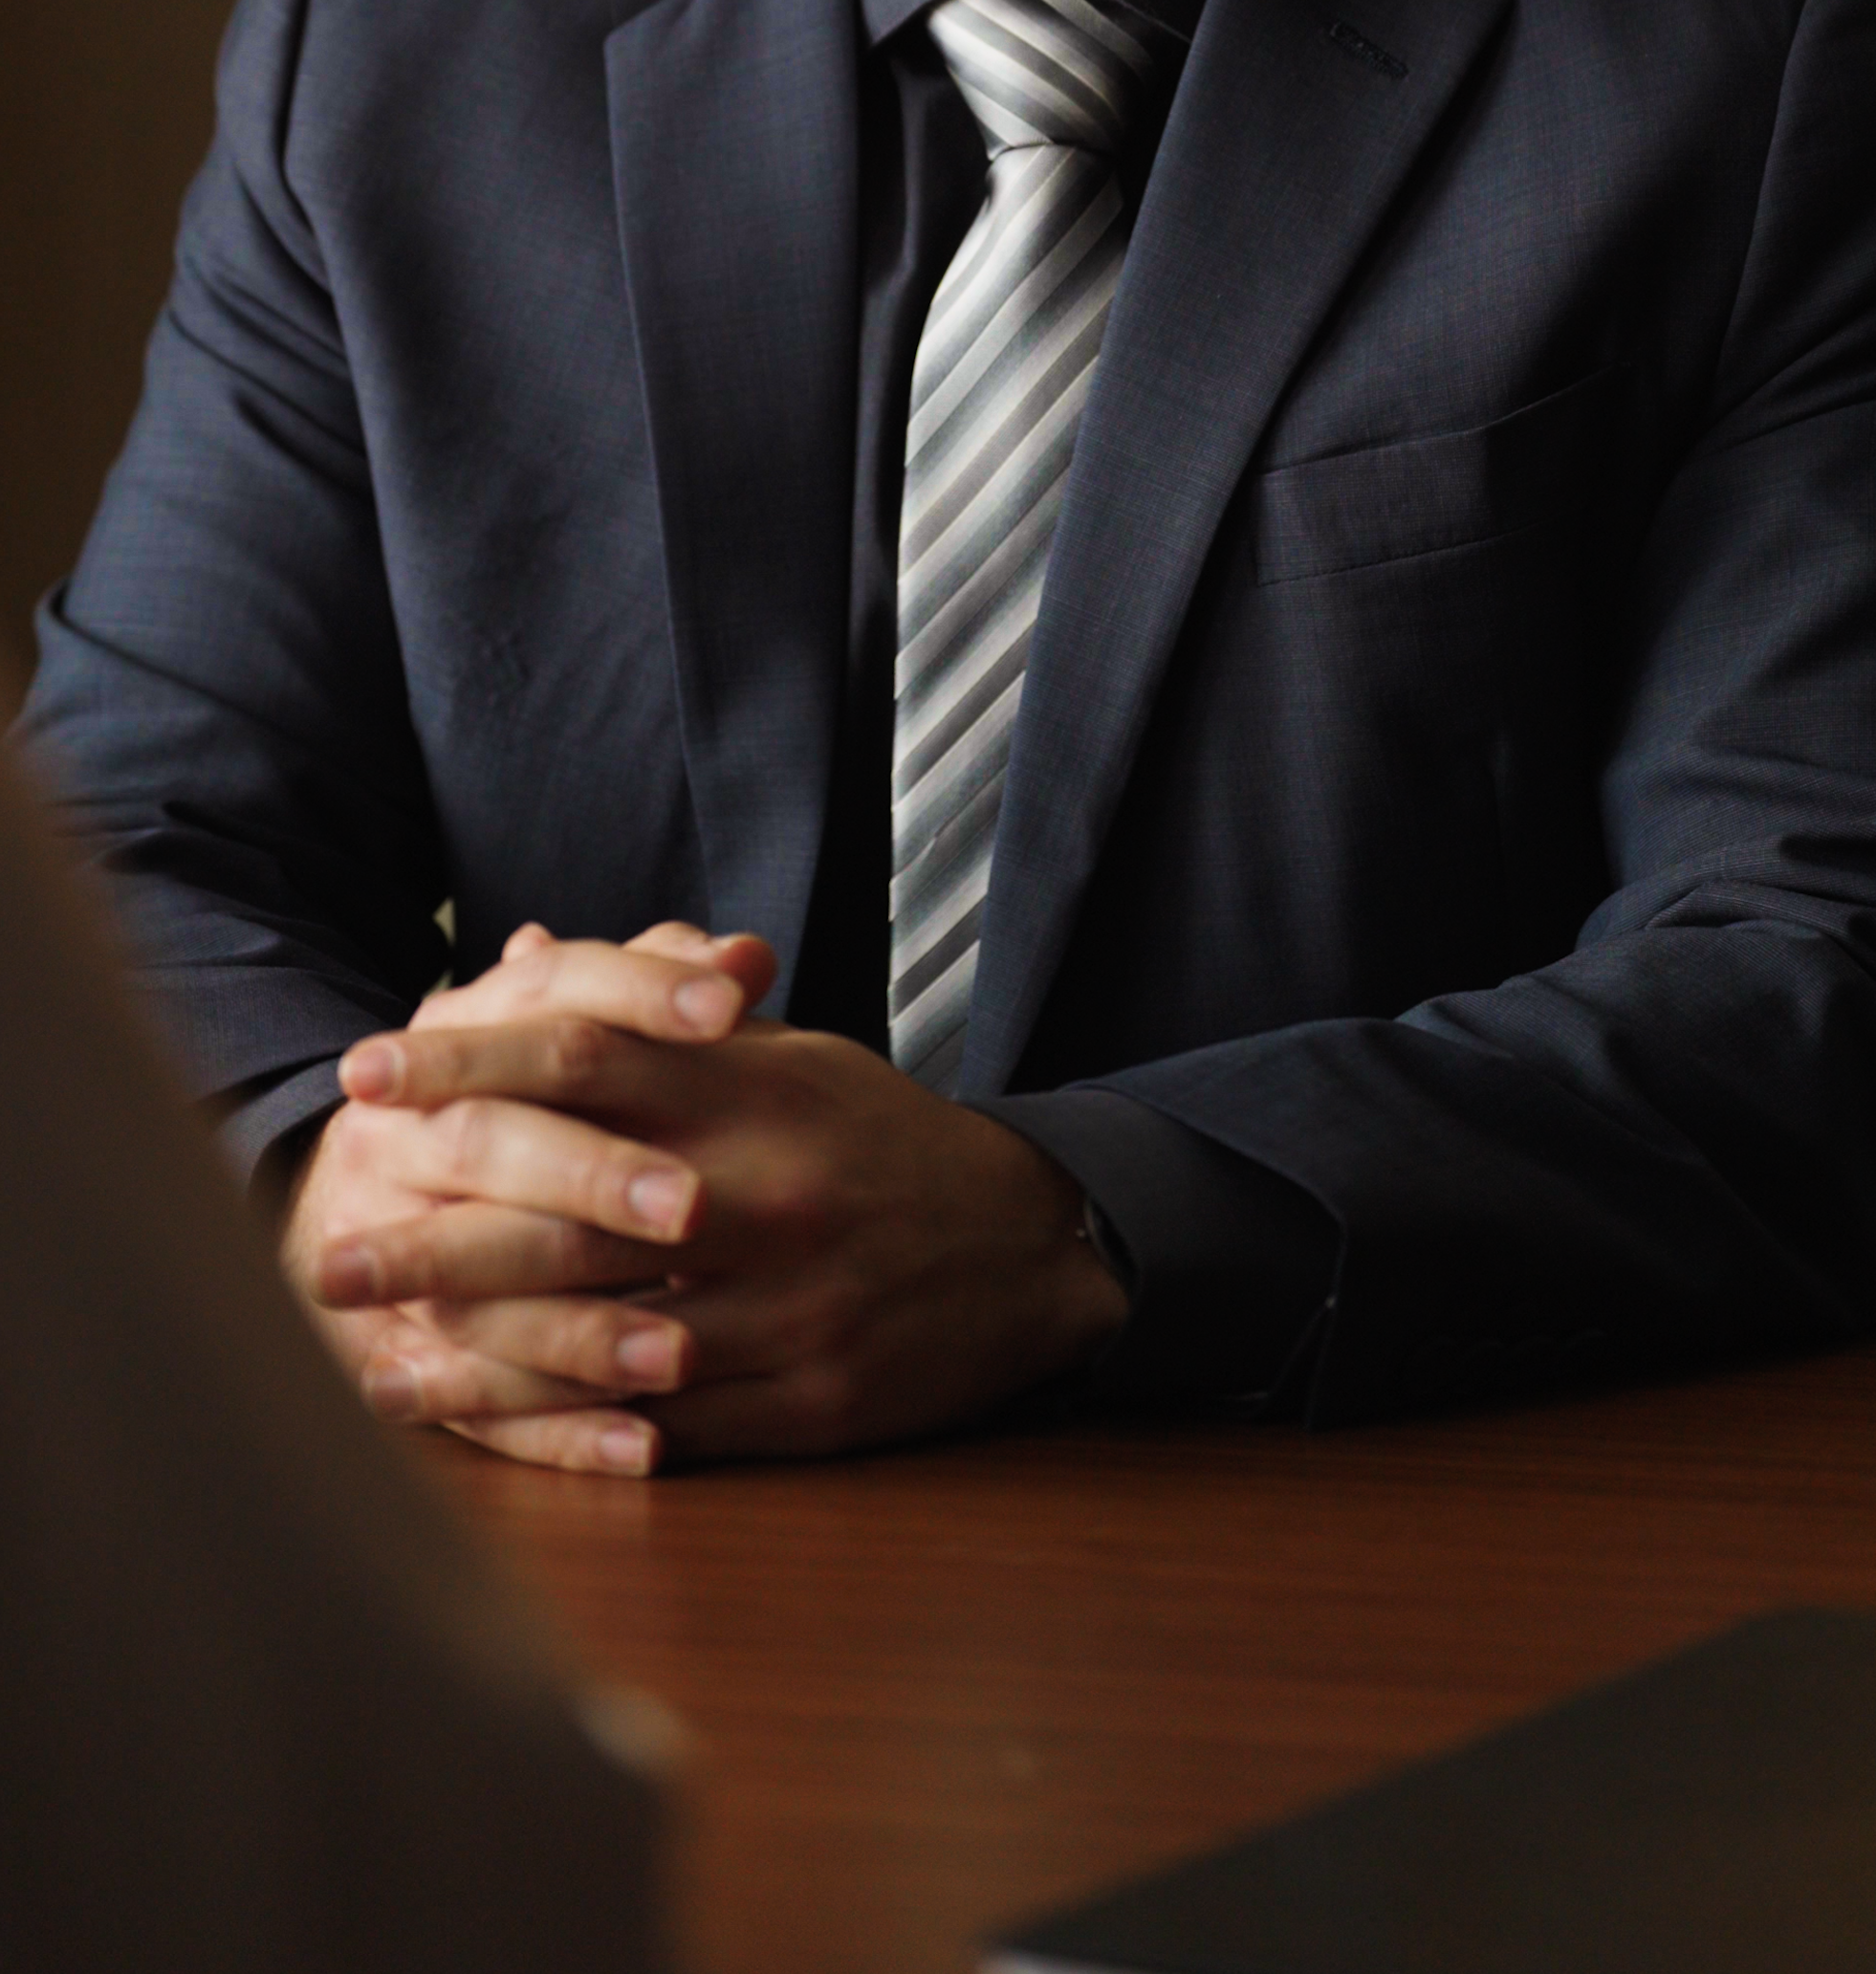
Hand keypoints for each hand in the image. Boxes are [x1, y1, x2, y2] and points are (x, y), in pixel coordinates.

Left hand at [285, 926, 1127, 1470]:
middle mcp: (759, 1196)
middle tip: (328, 1256)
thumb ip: (661, 1021)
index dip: (468, 1065)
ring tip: (373, 1368)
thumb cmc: (882, 1142)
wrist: (1031, 1249)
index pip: (587, 1053)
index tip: (365, 1075)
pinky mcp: (807, 1405)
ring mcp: (783, 1308)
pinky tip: (490, 1435)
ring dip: (478, 1359)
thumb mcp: (791, 1057)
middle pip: (570, 1214)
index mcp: (750, 1093)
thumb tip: (523, 958)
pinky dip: (569, 1433)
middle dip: (436, 1239)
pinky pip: (667, 1428)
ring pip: (604, 1341)